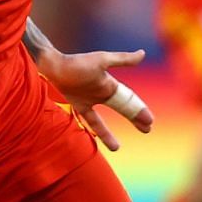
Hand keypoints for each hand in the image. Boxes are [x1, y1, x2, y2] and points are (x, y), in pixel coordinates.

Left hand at [35, 47, 154, 150]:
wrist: (51, 66)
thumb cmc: (76, 63)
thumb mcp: (102, 60)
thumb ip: (122, 59)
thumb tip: (142, 54)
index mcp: (109, 85)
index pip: (129, 100)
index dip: (139, 110)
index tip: (150, 120)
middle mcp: (99, 94)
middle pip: (120, 109)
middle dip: (134, 119)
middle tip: (147, 129)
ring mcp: (86, 102)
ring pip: (100, 122)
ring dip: (109, 134)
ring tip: (116, 148)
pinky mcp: (73, 107)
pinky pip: (83, 123)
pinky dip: (88, 132)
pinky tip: (89, 140)